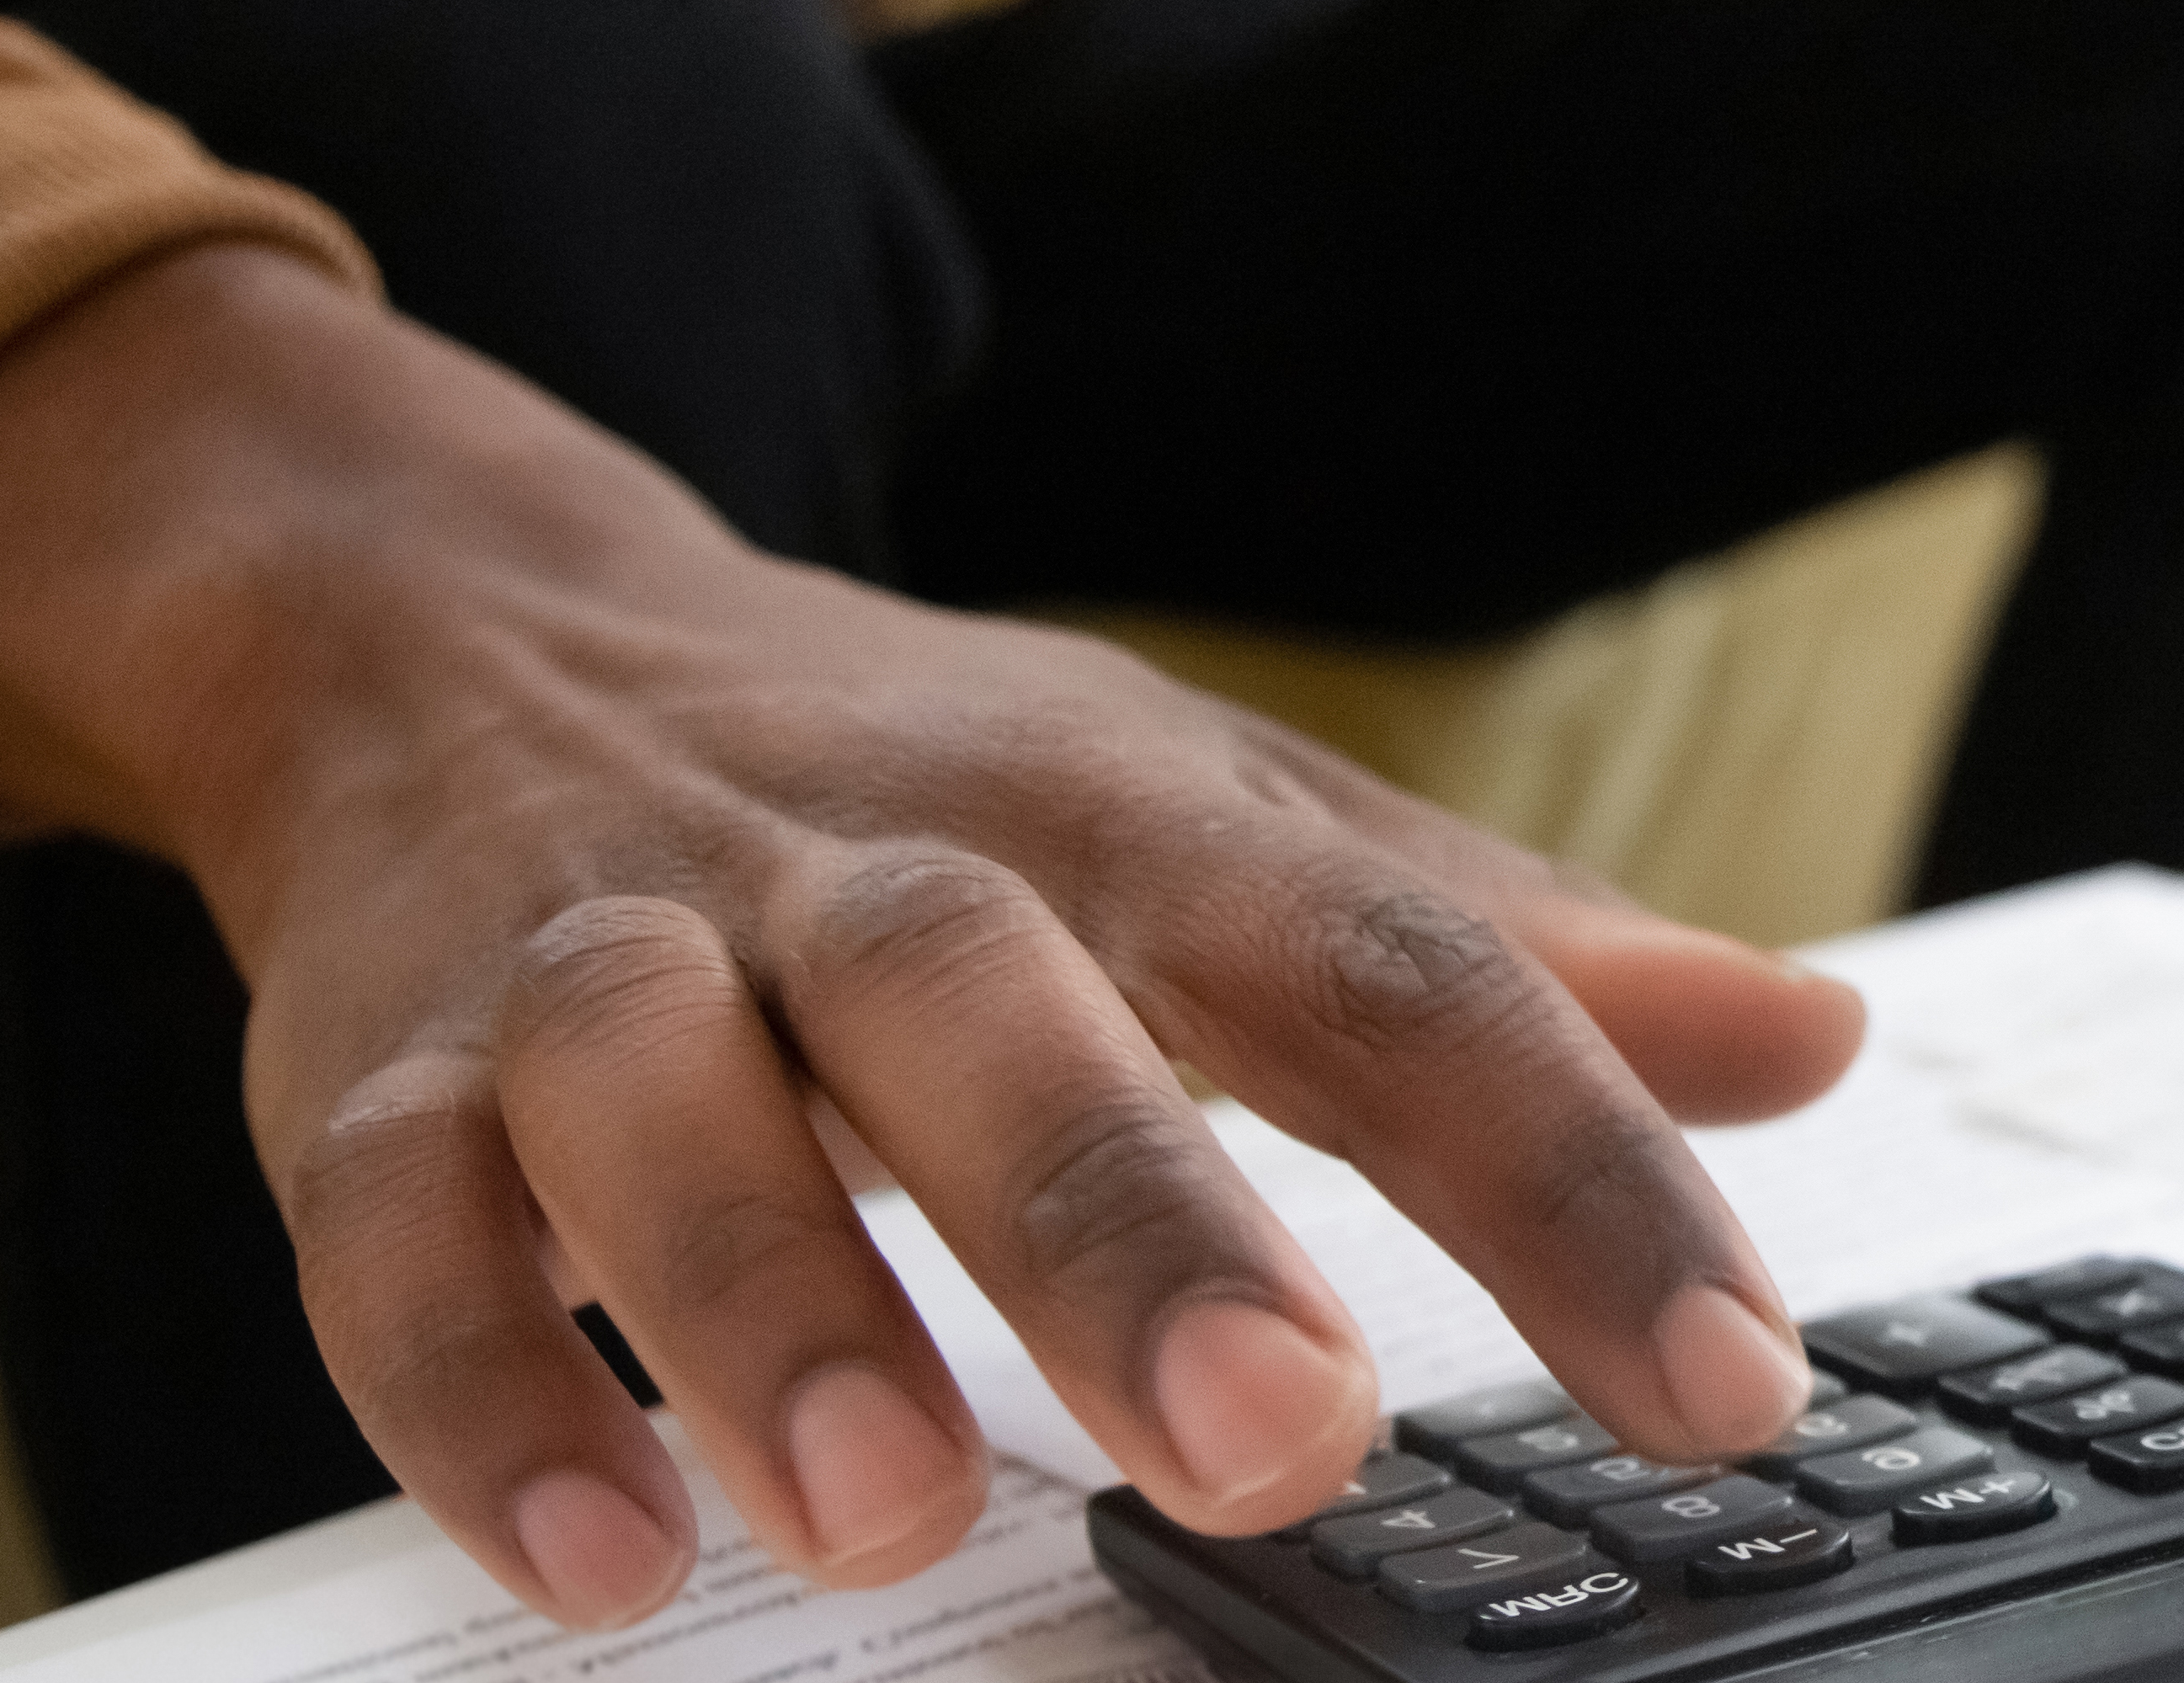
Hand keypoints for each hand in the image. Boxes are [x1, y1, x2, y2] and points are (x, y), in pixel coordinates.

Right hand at [0, 246, 1864, 1624]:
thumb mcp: (1219, 820)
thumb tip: (1808, 1036)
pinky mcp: (375, 1075)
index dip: (1571, 1172)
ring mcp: (602, 960)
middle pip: (987, 999)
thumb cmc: (916, 782)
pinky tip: (600, 1560)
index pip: (1383, 971)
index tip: (1725, 1383)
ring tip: (895, 1513)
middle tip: (1280, 1438)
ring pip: (659, 1090)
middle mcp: (861, 869)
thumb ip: (1497, 954)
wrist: (462, 622)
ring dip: (769, 1299)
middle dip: (1123, 1219)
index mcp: (1119, 814)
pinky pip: (396, 1224)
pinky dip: (480, 1391)